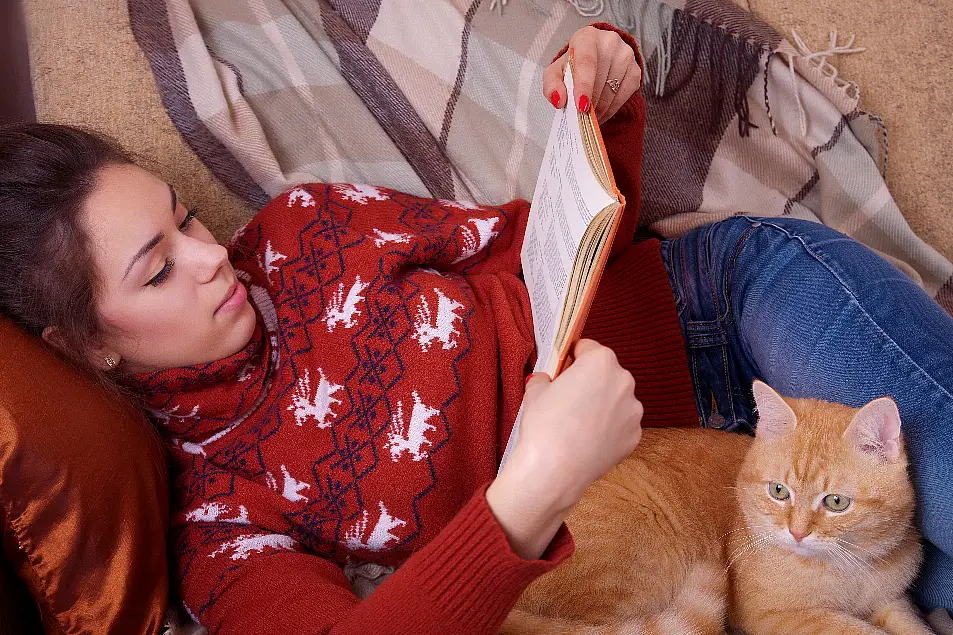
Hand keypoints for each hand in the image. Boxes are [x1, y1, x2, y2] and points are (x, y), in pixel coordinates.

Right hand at [486, 339, 642, 558]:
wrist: (554, 469)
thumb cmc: (544, 424)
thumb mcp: (535, 390)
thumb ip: (545, 378)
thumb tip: (547, 380)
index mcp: (601, 362)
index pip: (588, 348)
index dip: (573, 357)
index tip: (565, 367)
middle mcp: (623, 381)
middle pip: (606, 373)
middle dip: (590, 382)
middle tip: (569, 398)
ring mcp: (632, 410)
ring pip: (616, 400)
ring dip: (602, 405)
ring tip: (578, 423)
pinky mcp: (634, 436)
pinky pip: (620, 425)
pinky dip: (608, 428)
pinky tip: (588, 439)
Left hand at [543, 26, 641, 122]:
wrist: (595, 60)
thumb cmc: (573, 65)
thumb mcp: (555, 72)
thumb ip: (551, 85)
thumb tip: (558, 100)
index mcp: (586, 37)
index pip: (586, 62)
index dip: (584, 86)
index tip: (581, 106)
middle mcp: (609, 41)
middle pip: (600, 80)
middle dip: (589, 103)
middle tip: (580, 117)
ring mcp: (626, 55)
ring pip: (612, 90)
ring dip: (599, 109)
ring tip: (589, 116)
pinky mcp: (635, 70)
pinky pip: (623, 96)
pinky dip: (610, 109)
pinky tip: (601, 111)